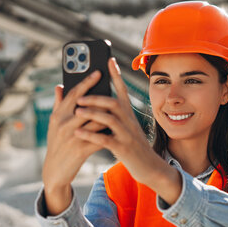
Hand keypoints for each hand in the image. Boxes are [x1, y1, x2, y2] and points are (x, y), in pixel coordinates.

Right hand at [42, 71, 107, 214]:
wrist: (54, 171)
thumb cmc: (57, 144)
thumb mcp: (54, 124)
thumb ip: (59, 104)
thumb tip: (60, 86)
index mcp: (58, 116)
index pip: (74, 94)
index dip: (86, 82)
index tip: (98, 72)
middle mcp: (64, 124)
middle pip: (86, 104)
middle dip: (100, 93)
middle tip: (113, 83)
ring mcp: (72, 137)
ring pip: (96, 120)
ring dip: (108, 113)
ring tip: (119, 105)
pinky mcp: (81, 150)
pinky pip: (99, 137)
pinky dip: (109, 131)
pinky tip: (118, 126)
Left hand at [73, 58, 181, 203]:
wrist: (151, 167)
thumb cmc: (135, 147)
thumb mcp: (128, 128)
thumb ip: (117, 115)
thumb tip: (102, 103)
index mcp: (129, 114)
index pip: (123, 90)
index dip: (116, 75)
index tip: (108, 59)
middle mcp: (129, 121)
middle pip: (113, 103)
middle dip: (96, 97)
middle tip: (80, 95)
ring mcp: (127, 135)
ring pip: (109, 119)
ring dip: (91, 113)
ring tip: (76, 111)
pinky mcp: (123, 149)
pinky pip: (105, 139)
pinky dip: (90, 135)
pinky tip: (78, 132)